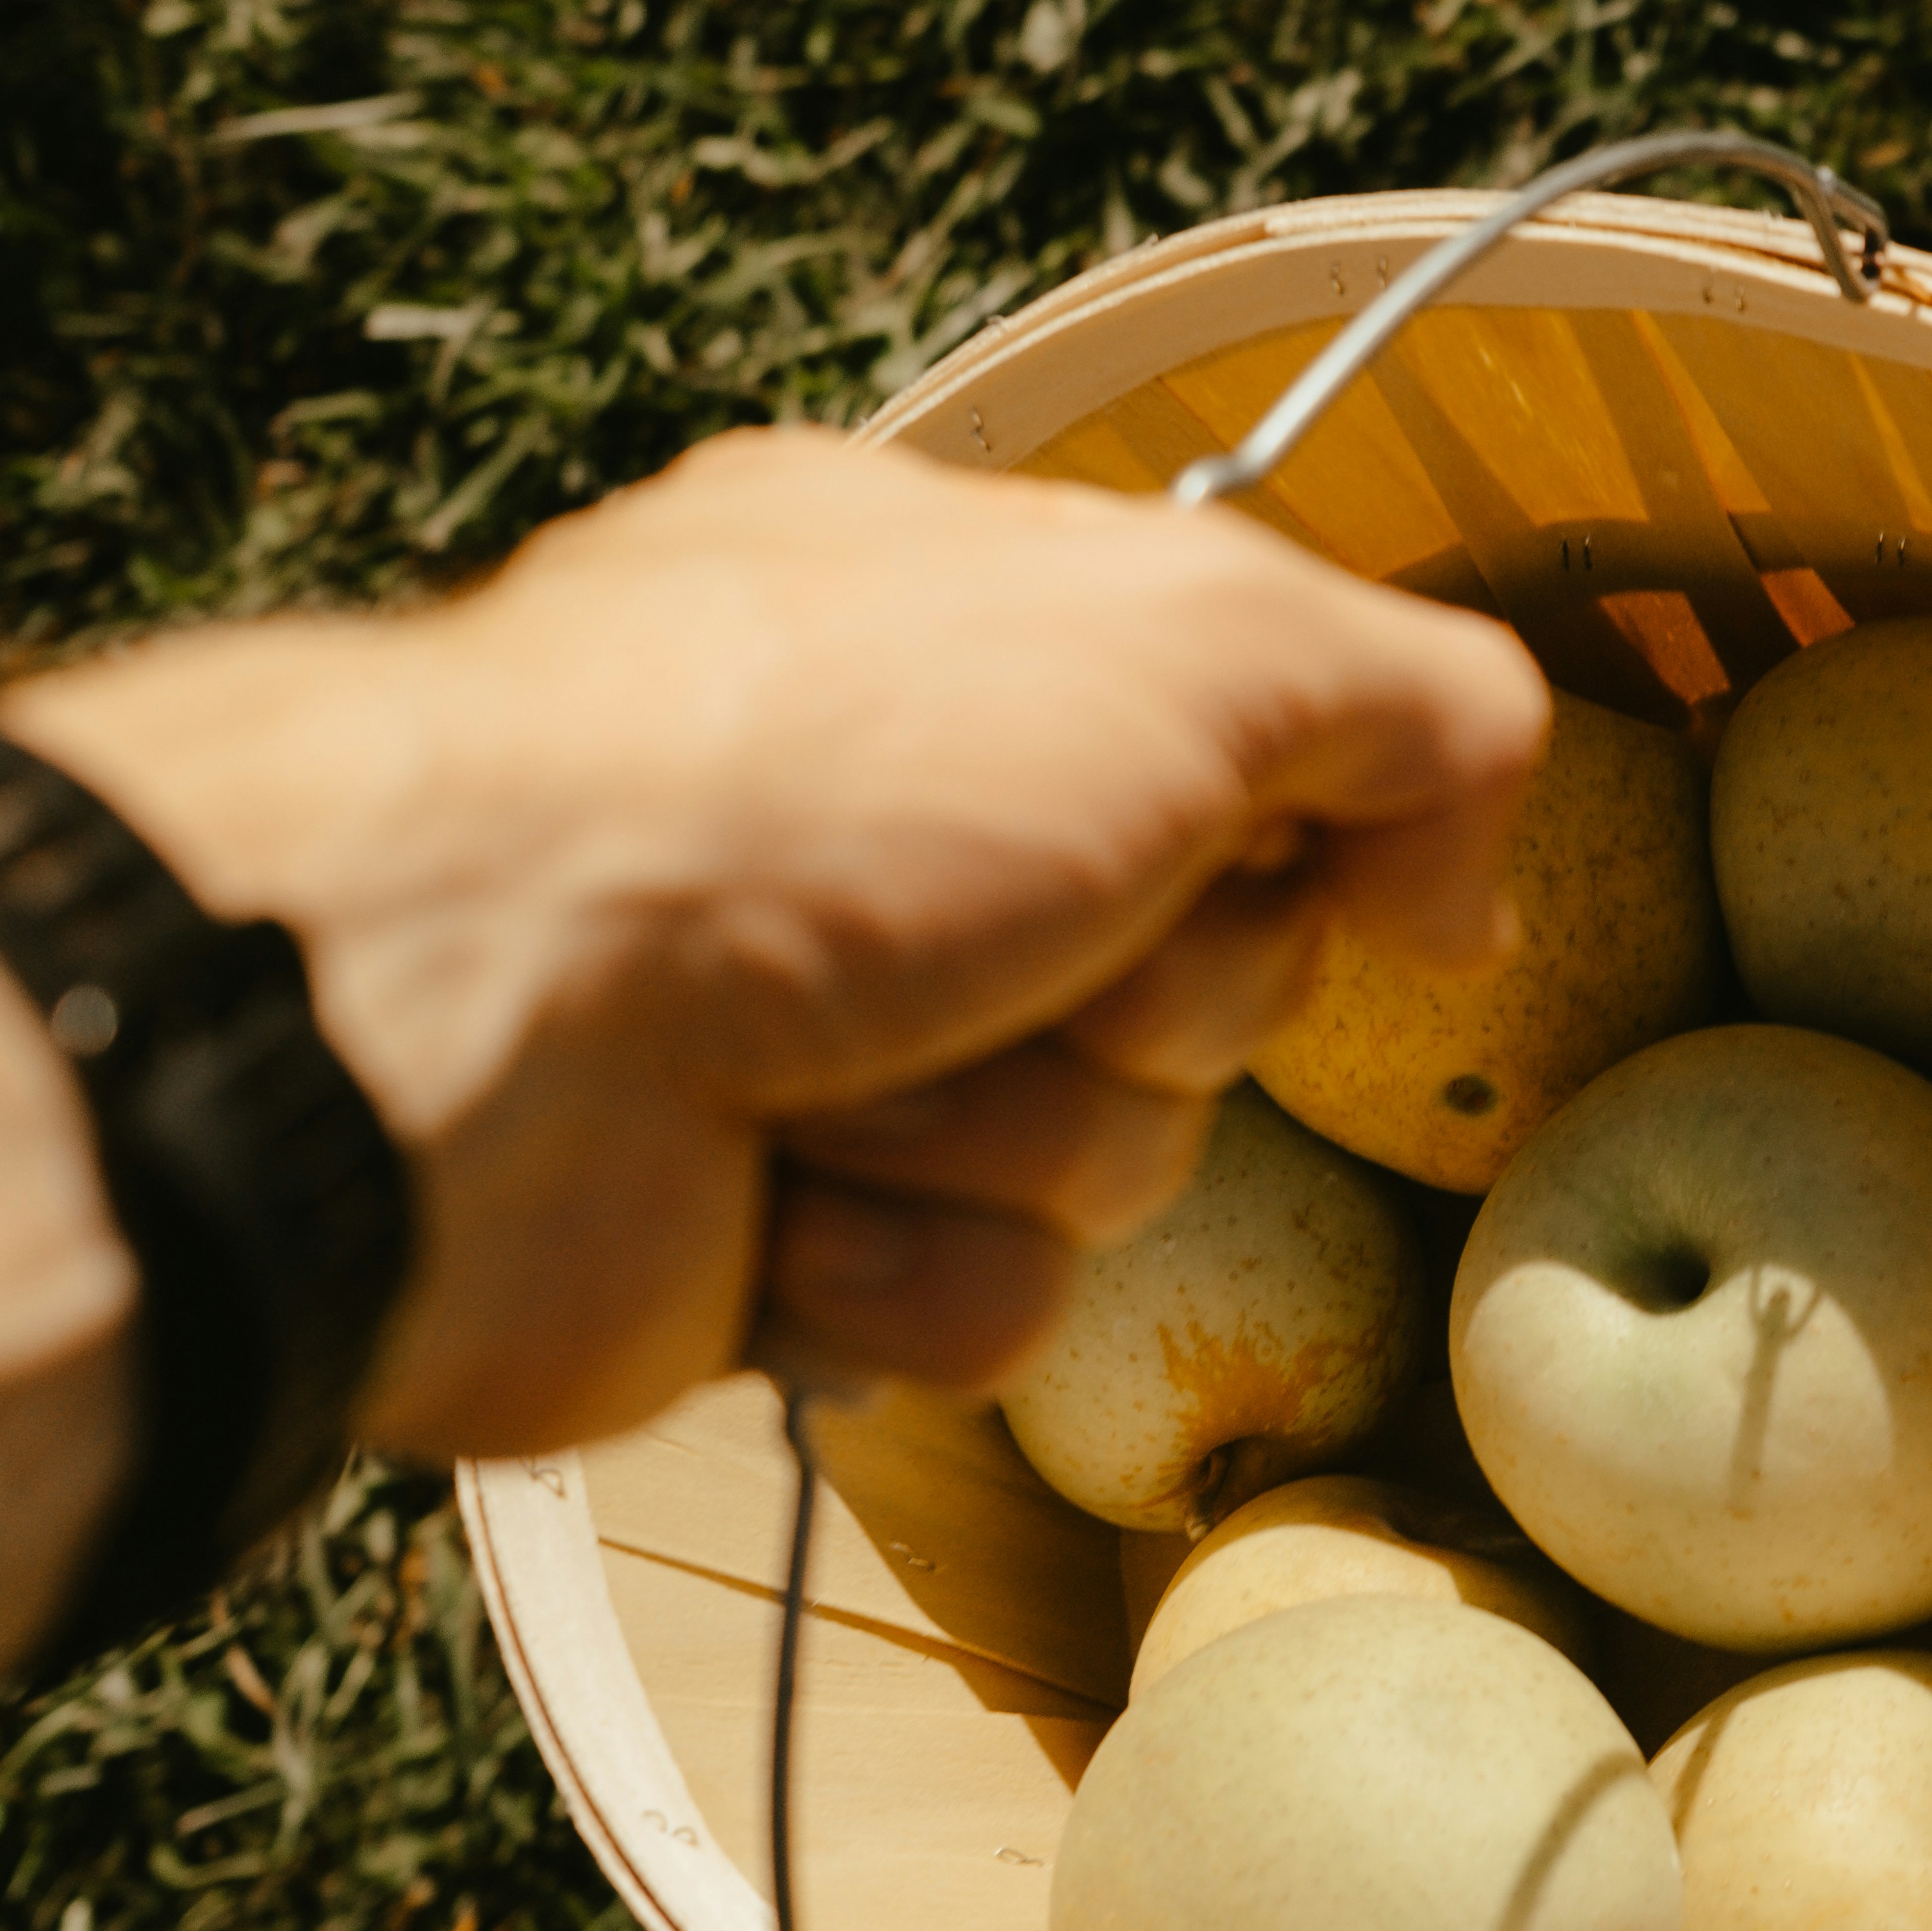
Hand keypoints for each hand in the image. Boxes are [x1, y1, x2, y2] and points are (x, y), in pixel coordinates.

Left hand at [0, 428, 1546, 1458]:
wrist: (470, 1015)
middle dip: (1148, 988)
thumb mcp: (1201, 638)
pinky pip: (982, 1308)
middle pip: (1208, 966)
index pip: (1253, 733)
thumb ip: (1425, 710)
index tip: (1255, 831)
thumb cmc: (818, 774)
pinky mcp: (772, 1240)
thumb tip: (1460, 894)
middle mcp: (887, 816)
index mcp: (958, 622)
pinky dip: (906, 1263)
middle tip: (1013, 942)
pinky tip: (788, 1198)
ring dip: (1011, 1129)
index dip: (1290, 808)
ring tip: (845, 1071)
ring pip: (1107, 1152)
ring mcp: (822, 1031)